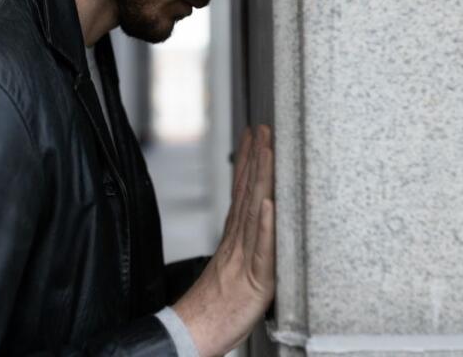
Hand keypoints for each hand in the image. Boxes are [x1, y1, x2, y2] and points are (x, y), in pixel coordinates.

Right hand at [172, 125, 274, 356]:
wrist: (195, 332)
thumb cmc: (216, 307)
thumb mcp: (233, 269)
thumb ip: (244, 245)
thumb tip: (253, 222)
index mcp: (234, 239)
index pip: (241, 191)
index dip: (248, 161)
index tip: (254, 135)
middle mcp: (238, 242)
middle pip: (247, 192)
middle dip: (256, 158)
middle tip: (262, 128)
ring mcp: (245, 258)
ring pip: (254, 212)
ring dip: (261, 179)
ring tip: (267, 150)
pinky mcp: (256, 279)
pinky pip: (260, 249)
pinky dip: (263, 225)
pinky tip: (268, 203)